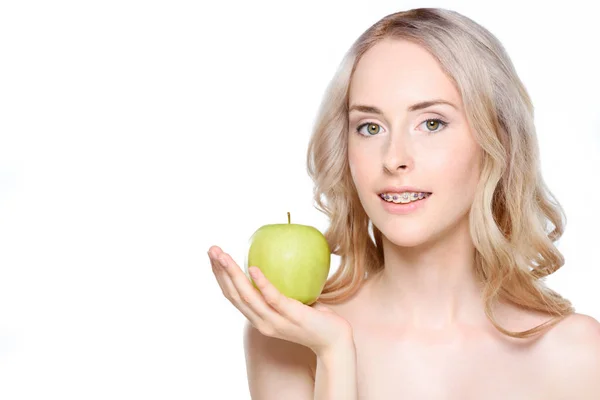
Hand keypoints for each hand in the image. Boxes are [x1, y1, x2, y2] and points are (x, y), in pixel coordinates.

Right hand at [208, 245, 352, 355]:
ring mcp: (275, 321)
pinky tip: (252, 268)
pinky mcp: (291, 316)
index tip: (213, 256)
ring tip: (223, 256)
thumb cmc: (315, 319)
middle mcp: (262, 322)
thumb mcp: (291, 303)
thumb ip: (280, 289)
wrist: (335, 342)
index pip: (233, 296)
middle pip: (234, 295)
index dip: (220, 276)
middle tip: (211, 249)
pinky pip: (273, 298)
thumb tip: (277, 258)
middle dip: (220, 271)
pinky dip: (261, 283)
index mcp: (259, 318)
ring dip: (233, 274)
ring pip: (247, 296)